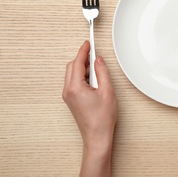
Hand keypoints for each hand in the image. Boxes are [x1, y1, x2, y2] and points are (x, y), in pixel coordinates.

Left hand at [63, 41, 117, 176]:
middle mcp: (68, 91)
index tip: (87, 43)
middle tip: (94, 53)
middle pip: (71, 67)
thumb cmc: (102, 118)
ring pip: (72, 74)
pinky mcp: (71, 100)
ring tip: (97, 69)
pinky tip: (93, 79)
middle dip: (82, 58)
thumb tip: (98, 60)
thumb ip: (102, 72)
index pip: (76, 63)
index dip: (83, 51)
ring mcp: (68, 96)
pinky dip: (82, 76)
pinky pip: (74, 82)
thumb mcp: (107, 91)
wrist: (97, 136)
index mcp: (75, 87)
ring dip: (83, 68)